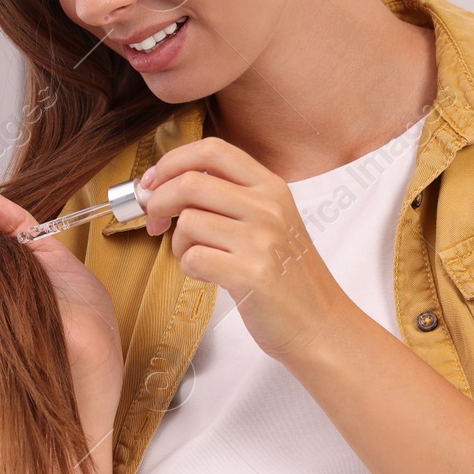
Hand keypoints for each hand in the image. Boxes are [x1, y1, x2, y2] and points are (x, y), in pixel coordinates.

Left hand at [138, 138, 350, 362]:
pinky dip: (189, 268)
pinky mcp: (251, 274)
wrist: (320, 323)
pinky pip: (194, 258)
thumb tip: (163, 183)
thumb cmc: (285, 274)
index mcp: (271, 186)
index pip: (212, 149)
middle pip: (190, 183)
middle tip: (154, 222)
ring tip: (196, 257)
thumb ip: (228, 197)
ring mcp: (262, 240)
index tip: (152, 182)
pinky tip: (208, 275)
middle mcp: (268, 207)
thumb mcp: (269, 220)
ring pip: (188, 222)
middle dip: (157, 202)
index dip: (172, 161)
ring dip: (178, 244)